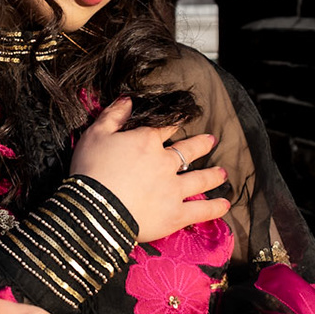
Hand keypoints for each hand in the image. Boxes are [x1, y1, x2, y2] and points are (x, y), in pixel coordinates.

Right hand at [71, 97, 230, 243]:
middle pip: (188, 151)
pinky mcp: (175, 214)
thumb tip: (128, 99)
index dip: (175, 122)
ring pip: (199, 179)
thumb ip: (113, 115)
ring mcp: (173, 189)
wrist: (95, 209)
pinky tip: (224, 205)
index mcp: (147, 141)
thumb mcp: (95, 134)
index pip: (165, 128)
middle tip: (211, 141)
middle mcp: (165, 162)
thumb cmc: (90, 170)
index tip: (184, 118)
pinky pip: (200, 210)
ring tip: (223, 173)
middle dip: (201, 144)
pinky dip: (213, 208)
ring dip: (213, 175)